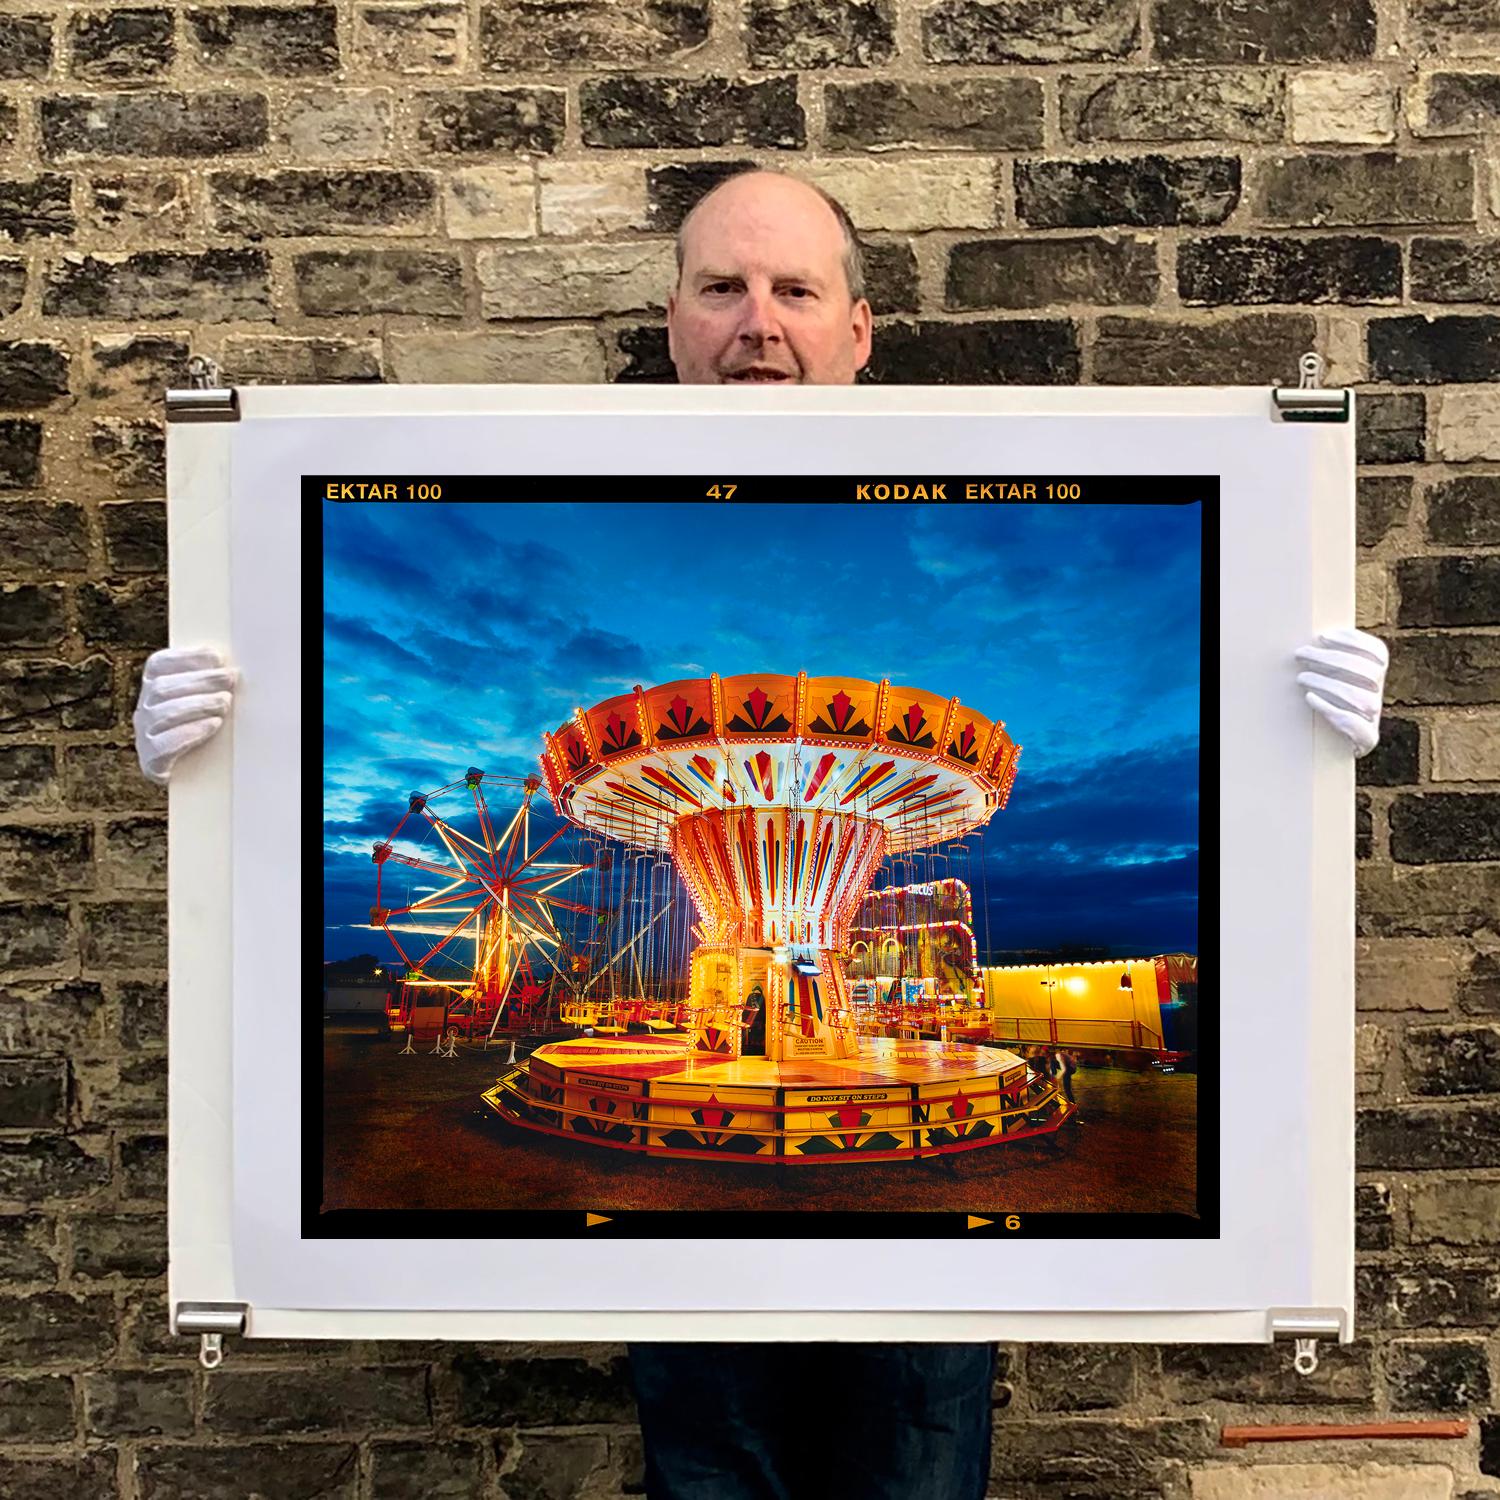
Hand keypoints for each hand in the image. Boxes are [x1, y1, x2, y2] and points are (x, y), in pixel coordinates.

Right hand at [133, 647, 236, 785]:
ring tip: (224, 703)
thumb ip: (210, 685)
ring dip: (198, 704)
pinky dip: (191, 731)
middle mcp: (144, 710)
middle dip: (200, 681)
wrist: (192, 778)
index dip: (185, 657)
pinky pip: (164, 744)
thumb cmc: (204, 732)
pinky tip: (213, 724)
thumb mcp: (204, 704)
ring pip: (162, 713)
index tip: (215, 657)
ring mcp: (143, 735)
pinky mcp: (151, 761)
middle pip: (162, 688)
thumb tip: (231, 669)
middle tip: (229, 679)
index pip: (158, 665)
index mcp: (152, 689)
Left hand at [1295, 627, 1387, 758]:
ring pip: (1359, 696)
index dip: (1353, 641)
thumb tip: (1313, 639)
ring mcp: (1376, 716)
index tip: (1323, 637)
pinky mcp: (1367, 738)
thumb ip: (1330, 658)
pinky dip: (1329, 708)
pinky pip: (1352, 721)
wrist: (1335, 743)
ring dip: (1327, 683)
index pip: (1377, 652)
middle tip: (1300, 653)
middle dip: (1331, 659)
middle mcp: (1380, 693)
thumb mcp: (1334, 677)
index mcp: (1377, 674)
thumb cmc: (1328, 700)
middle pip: (1366, 670)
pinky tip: (1310, 697)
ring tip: (1301, 677)